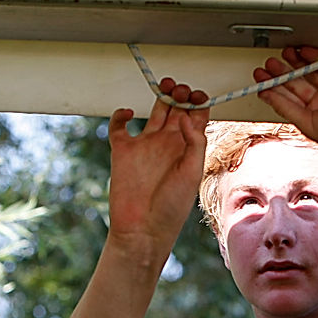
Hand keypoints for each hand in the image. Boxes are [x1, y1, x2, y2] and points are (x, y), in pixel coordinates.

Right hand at [106, 78, 209, 255]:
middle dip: (181, 94)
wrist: (143, 229)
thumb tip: (186, 116)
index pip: (196, 117)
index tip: (198, 95)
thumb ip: (194, 143)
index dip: (198, 102)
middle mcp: (168, 144)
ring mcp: (145, 145)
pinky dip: (120, 115)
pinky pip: (119, 126)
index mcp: (187, 149)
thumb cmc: (172, 207)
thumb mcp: (192, 174)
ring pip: (154, 111)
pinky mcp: (122, 151)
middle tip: (181, 88)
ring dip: (161, 95)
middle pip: (177, 109)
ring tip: (166, 87)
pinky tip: (127, 112)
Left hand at [254, 46, 317, 161]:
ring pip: (310, 72)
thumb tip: (268, 96)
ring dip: (295, 63)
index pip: (286, 100)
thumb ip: (288, 108)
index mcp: (310, 119)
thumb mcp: (309, 124)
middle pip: (295, 84)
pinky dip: (315, 57)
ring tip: (282, 53)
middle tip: (268, 63)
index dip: (271, 88)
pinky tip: (303, 51)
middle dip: (281, 73)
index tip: (259, 77)